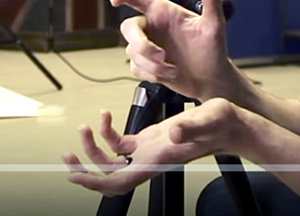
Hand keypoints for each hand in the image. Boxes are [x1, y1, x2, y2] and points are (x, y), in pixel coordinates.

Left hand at [63, 100, 246, 195]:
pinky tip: (106, 115)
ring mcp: (148, 150)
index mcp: (158, 159)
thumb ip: (191, 127)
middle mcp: (150, 159)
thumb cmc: (223, 124)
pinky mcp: (150, 139)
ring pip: (112, 159)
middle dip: (85, 167)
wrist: (231, 123)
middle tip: (68, 154)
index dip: (95, 183)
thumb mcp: (209, 120)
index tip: (75, 176)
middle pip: (109, 174)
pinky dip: (108, 131)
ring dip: (93, 146)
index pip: (121, 182)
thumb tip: (172, 133)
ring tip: (85, 127)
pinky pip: (121, 143)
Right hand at [113, 0, 233, 99]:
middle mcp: (152, 26)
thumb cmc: (213, 49)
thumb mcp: (214, 24)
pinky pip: (136, 67)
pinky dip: (151, 73)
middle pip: (128, 27)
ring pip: (132, 51)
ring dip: (152, 64)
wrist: (211, 79)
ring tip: (173, 69)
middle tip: (161, 56)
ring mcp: (148, 46)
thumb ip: (211, 0)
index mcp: (163, 11)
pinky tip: (168, 73)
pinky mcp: (146, 65)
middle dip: (142, 44)